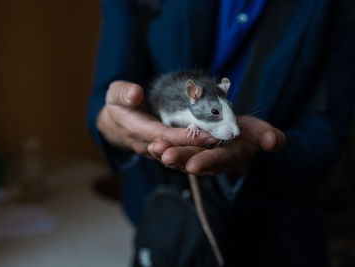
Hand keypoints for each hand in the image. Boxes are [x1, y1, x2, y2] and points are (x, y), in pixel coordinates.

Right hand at [96, 81, 217, 156]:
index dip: (181, 136)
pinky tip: (210, 141)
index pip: (161, 135)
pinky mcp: (162, 148)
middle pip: (173, 147)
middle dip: (195, 145)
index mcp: (135, 129)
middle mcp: (146, 143)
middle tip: (217, 137)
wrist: (114, 125)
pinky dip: (193, 147)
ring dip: (197, 149)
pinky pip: (178, 150)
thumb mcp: (114, 94)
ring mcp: (155, 148)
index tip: (202, 133)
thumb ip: (123, 93)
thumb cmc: (117, 105)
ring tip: (218, 140)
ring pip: (177, 152)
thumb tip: (135, 93)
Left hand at [147, 116, 285, 174]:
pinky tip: (151, 146)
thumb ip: (269, 136)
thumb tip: (274, 142)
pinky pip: (175, 152)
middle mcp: (212, 162)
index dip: (207, 162)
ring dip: (167, 155)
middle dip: (181, 159)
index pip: (219, 160)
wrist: (236, 137)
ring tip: (154, 149)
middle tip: (166, 156)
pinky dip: (163, 150)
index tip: (194, 164)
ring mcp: (198, 159)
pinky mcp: (188, 154)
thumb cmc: (250, 134)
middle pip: (196, 160)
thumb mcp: (261, 132)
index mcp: (231, 157)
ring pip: (181, 159)